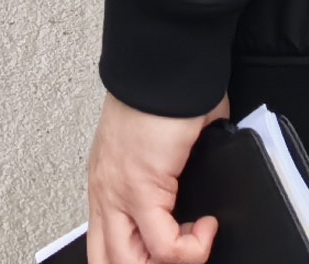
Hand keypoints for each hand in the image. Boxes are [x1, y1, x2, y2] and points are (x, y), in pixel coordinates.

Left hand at [87, 94, 223, 263]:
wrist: (166, 65)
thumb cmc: (167, 95)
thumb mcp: (158, 149)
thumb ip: (169, 178)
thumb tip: (197, 196)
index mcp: (108, 184)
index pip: (103, 246)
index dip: (131, 260)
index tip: (172, 249)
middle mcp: (105, 192)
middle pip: (109, 262)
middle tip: (182, 253)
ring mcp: (118, 193)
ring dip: (172, 262)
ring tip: (195, 242)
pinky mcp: (140, 188)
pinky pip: (164, 247)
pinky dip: (193, 247)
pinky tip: (205, 226)